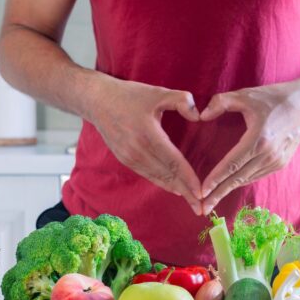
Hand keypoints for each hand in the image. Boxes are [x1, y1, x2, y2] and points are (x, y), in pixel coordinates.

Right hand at [87, 76, 202, 214]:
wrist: (97, 101)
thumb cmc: (129, 96)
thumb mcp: (158, 92)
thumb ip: (182, 100)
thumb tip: (198, 116)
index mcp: (148, 135)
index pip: (174, 162)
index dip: (189, 179)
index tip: (201, 193)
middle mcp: (138, 151)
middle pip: (168, 176)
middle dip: (186, 192)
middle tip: (201, 207)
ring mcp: (130, 158)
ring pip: (158, 178)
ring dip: (175, 190)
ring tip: (191, 202)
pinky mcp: (125, 160)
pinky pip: (148, 175)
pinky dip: (162, 183)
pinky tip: (174, 189)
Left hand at [199, 81, 299, 213]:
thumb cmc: (274, 97)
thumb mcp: (246, 94)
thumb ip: (221, 102)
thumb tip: (202, 116)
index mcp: (258, 139)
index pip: (231, 165)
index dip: (215, 180)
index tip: (201, 192)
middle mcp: (267, 155)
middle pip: (237, 179)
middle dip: (218, 194)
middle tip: (202, 208)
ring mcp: (275, 161)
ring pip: (247, 179)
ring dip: (229, 190)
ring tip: (212, 200)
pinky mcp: (280, 163)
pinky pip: (256, 175)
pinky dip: (242, 181)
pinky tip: (230, 185)